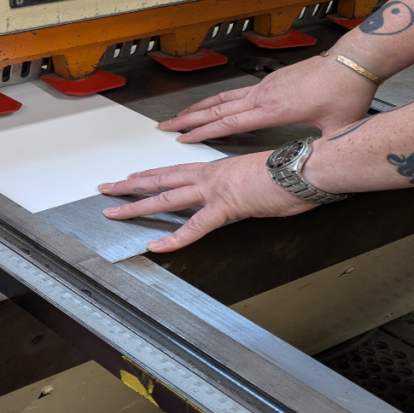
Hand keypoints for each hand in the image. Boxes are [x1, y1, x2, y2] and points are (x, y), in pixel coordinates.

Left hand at [97, 153, 316, 251]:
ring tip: (114, 211)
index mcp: (218, 169)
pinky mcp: (225, 206)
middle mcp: (209, 176)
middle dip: (130, 185)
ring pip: (165, 198)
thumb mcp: (262, 179)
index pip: (175, 172)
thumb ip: (248, 189)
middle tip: (107, 187)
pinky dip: (174, 238)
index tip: (132, 177)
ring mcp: (214, 190)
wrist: (306, 167)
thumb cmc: (293, 172)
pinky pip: (194, 227)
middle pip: (161, 180)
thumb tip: (250, 196)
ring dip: (137, 206)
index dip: (151, 175)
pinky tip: (156, 246)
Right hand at [162, 54, 377, 143]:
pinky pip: (234, 92)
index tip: (183, 139)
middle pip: (216, 110)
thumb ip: (321, 149)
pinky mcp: (269, 81)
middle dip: (188, 120)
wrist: (352, 61)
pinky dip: (216, 100)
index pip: (229, 124)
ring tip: (178, 116)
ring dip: (197, 108)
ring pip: (222, 99)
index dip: (204, 132)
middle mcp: (262, 97)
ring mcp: (264, 87)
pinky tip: (210, 104)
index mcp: (273, 111)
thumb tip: (317, 169)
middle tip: (165, 127)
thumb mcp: (335, 129)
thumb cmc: (345, 94)